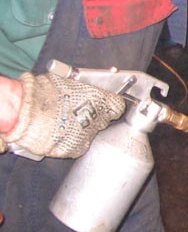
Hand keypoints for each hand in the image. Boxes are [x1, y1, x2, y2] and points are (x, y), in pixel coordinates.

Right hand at [1, 72, 125, 158]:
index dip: (109, 106)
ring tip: (63, 123)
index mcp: (100, 99)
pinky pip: (76, 146)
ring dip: (81, 131)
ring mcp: (87, 135)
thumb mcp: (69, 82)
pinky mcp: (74, 149)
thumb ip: (83, 89)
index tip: (103, 105)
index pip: (117, 106)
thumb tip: (86, 90)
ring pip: (90, 135)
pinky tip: (58, 134)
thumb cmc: (43, 92)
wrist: (25, 112)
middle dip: (92, 117)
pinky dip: (69, 142)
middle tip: (76, 113)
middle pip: (104, 121)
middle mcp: (98, 119)